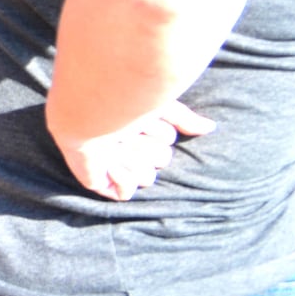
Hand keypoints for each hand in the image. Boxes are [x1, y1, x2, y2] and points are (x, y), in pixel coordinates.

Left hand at [52, 101, 215, 200]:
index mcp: (138, 126)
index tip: (139, 115)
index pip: (167, 139)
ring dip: (132, 157)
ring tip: (113, 144)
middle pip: (160, 159)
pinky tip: (109, 162)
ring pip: (146, 177)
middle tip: (124, 131)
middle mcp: (127, 145)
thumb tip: (210, 127)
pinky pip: (125, 193)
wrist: (84, 112)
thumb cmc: (119, 102)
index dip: (157, 128)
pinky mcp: (100, 181)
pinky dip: (121, 177)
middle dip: (146, 143)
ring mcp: (113, 163)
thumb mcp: (158, 106)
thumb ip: (183, 119)